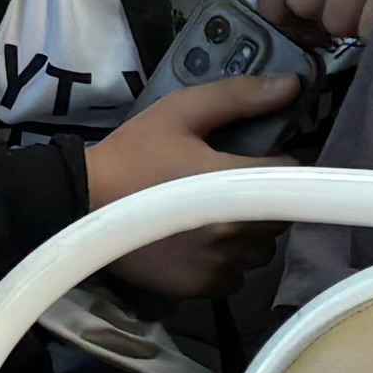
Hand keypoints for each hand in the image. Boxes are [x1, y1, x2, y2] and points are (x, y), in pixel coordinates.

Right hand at [83, 68, 303, 292]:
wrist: (80, 204)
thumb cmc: (132, 154)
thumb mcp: (179, 112)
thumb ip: (238, 97)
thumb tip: (292, 86)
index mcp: (233, 182)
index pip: (292, 175)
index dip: (279, 164)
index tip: (258, 159)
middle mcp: (234, 229)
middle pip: (280, 217)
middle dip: (263, 200)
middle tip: (229, 186)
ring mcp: (219, 263)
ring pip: (260, 251)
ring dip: (248, 235)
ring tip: (215, 217)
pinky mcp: (201, 287)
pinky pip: (236, 277)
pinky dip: (226, 263)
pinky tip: (199, 244)